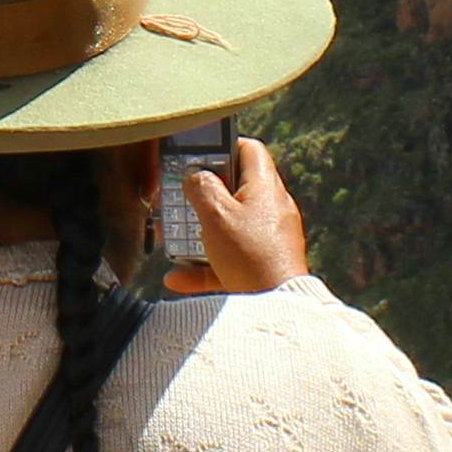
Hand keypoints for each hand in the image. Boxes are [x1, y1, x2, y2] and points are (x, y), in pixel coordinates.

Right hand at [169, 137, 311, 296]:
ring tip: (175, 239)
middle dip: (203, 196)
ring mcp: (269, 238)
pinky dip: (206, 264)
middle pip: (234, 189)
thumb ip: (201, 188)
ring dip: (200, 232)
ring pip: (229, 226)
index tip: (198, 156)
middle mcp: (272, 209)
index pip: (249, 149)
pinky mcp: (263, 264)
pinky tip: (178, 277)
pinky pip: (230, 258)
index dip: (222, 146)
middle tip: (180, 200)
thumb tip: (196, 177)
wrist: (276, 305)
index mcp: (265, 187)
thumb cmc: (250, 256)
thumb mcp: (216, 215)